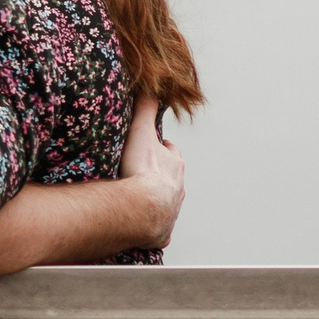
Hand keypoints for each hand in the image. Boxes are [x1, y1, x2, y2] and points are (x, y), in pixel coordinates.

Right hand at [119, 94, 184, 249]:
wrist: (142, 208)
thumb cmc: (142, 171)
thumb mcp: (141, 132)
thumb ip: (144, 108)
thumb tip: (149, 87)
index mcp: (175, 165)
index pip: (170, 152)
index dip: (160, 149)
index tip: (150, 148)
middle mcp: (178, 188)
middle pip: (171, 178)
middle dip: (161, 175)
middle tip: (143, 173)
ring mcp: (172, 211)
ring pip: (168, 202)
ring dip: (156, 199)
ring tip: (140, 199)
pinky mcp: (162, 231)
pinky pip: (160, 228)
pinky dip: (154, 227)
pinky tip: (144, 227)